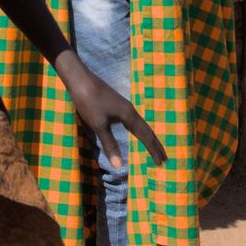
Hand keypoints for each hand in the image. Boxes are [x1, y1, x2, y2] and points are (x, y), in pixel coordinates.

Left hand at [57, 53, 166, 170]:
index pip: (145, 136)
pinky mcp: (117, 104)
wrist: (80, 80)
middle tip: (165, 158)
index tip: (162, 162)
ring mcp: (124, 106)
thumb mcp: (99, 125)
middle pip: (147, 130)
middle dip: (156, 144)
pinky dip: (139, 130)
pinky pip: (134, 121)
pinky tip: (135, 130)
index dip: (153, 150)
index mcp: (129, 115)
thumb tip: (119, 166)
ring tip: (154, 146)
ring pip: (141, 124)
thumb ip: (109, 144)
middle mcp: (130, 110)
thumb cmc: (89, 102)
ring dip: (148, 137)